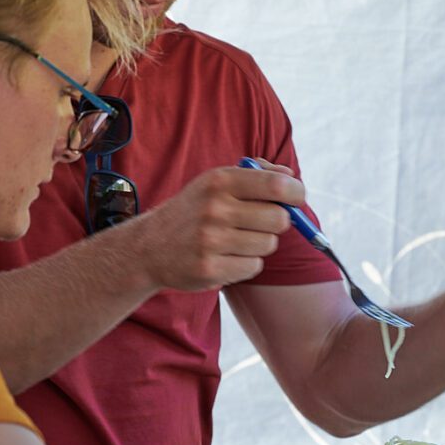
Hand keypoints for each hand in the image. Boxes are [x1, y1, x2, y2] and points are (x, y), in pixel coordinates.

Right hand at [118, 162, 305, 294]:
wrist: (149, 247)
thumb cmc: (193, 211)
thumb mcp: (215, 183)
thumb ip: (256, 175)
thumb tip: (291, 179)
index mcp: (219, 181)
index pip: (276, 186)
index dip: (295, 193)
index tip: (296, 198)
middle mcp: (215, 208)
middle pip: (279, 219)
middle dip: (277, 222)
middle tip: (260, 223)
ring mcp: (211, 240)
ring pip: (268, 245)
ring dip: (260, 244)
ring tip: (236, 240)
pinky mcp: (210, 269)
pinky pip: (253, 266)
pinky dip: (246, 264)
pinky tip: (226, 257)